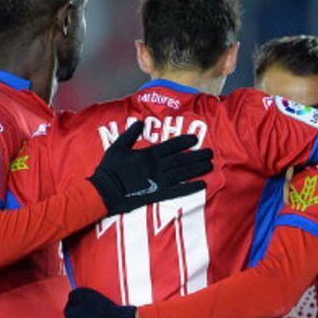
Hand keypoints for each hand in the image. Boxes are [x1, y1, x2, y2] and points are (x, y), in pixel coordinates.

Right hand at [88, 120, 213, 215]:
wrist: (106, 190)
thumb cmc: (110, 168)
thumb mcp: (118, 146)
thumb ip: (131, 134)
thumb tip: (141, 122)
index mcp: (149, 154)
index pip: (172, 145)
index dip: (185, 141)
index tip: (195, 139)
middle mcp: (158, 166)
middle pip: (182, 159)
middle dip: (197, 155)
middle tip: (210, 153)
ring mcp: (160, 181)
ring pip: (184, 173)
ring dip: (198, 169)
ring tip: (210, 165)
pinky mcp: (159, 194)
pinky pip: (179, 191)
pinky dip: (191, 188)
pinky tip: (202, 185)